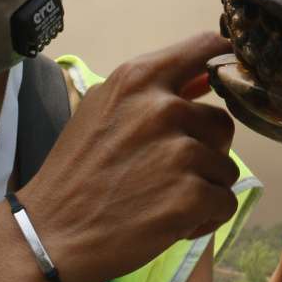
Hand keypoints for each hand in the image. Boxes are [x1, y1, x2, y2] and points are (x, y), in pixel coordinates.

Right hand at [19, 32, 239, 281]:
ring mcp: (180, 151)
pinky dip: (204, 218)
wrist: (51, 234)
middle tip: (165, 172)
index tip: (231, 77)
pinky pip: (225, 201)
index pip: (204, 47)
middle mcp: (164, 107)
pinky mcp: (191, 195)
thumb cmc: (75, 172)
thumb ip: (153, 90)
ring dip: (203, 187)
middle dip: (203, 150)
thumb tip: (204, 79)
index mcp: (139, 78)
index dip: (225, 62)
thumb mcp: (102, 109)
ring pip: (226, 167)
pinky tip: (170, 223)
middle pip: (221, 122)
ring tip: (161, 199)